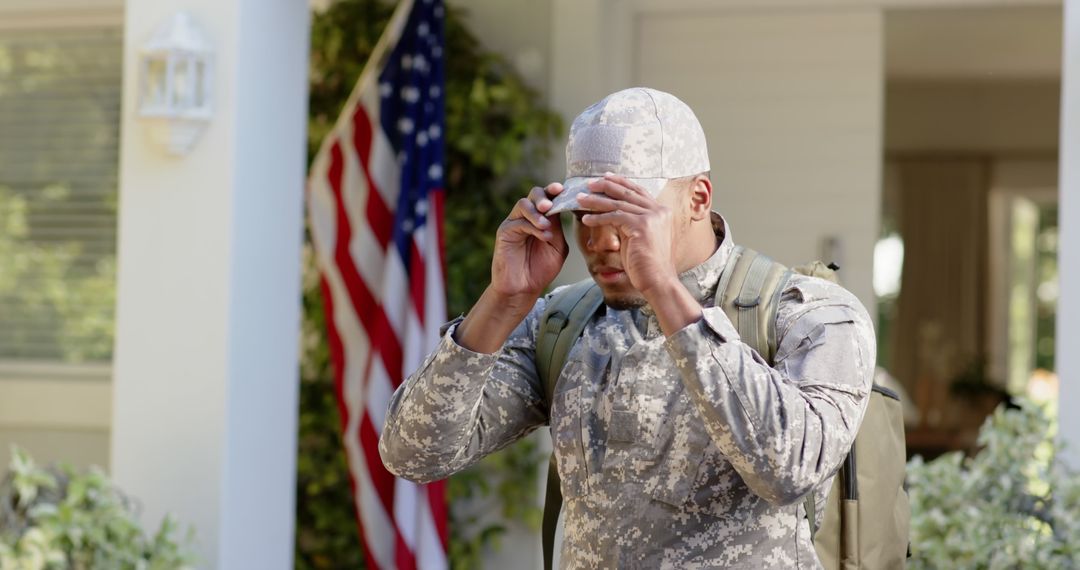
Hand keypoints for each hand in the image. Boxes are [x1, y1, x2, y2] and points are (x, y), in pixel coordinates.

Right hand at [490, 183, 568, 302]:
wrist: (523, 288)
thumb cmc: (541, 269)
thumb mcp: (557, 246)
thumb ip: (558, 228)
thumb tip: (562, 208)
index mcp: (542, 218)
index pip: (548, 198)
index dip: (555, 191)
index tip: (563, 189)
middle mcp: (527, 217)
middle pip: (533, 194)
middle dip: (543, 196)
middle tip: (549, 206)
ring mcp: (514, 223)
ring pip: (523, 204)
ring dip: (536, 212)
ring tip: (546, 226)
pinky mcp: (504, 232)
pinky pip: (518, 222)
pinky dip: (532, 226)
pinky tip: (543, 236)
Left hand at [576, 173, 678, 295]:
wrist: (658, 281)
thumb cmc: (648, 265)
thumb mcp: (641, 237)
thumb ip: (633, 223)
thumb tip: (615, 214)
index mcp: (662, 211)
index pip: (638, 191)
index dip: (621, 182)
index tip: (605, 177)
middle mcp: (659, 211)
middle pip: (627, 193)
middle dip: (605, 186)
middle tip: (588, 184)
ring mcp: (652, 217)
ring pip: (618, 204)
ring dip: (596, 201)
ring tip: (580, 199)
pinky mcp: (641, 226)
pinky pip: (614, 217)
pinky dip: (598, 218)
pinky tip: (586, 219)